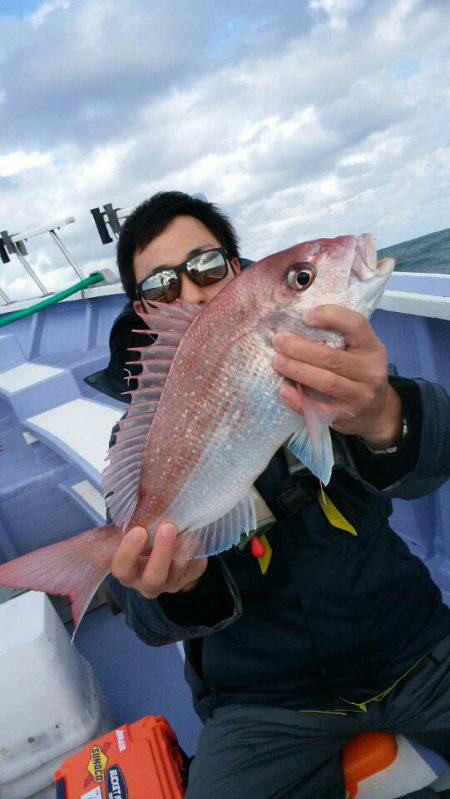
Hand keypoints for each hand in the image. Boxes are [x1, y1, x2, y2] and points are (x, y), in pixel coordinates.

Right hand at [111, 523, 207, 598]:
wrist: (163, 543)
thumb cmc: (142, 532)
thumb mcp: (131, 526)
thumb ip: (128, 517)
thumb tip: (126, 488)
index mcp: (126, 569)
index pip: (122, 568)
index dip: (128, 552)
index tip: (139, 530)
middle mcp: (146, 582)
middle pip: (153, 578)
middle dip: (161, 553)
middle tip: (168, 528)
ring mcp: (169, 583)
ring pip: (177, 575)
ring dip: (183, 553)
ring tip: (188, 531)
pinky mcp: (189, 578)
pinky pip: (194, 569)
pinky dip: (195, 553)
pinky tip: (195, 536)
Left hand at [272, 305, 402, 448]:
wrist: (375, 410)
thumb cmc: (358, 372)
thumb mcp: (358, 350)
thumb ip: (337, 337)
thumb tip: (296, 326)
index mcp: (373, 347)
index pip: (356, 324)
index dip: (330, 316)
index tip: (305, 316)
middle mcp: (371, 371)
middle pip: (332, 357)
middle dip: (300, 348)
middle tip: (278, 341)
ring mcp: (360, 396)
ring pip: (326, 382)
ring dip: (297, 370)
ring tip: (277, 361)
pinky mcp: (346, 416)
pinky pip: (320, 408)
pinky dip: (298, 400)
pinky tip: (284, 390)